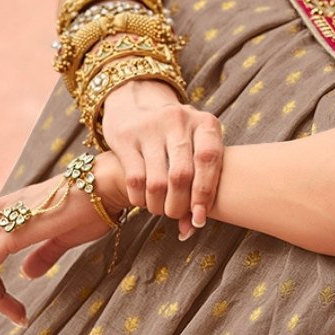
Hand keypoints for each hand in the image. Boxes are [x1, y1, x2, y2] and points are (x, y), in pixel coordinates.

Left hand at [0, 153, 127, 326]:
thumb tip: (27, 272)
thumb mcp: (65, 237)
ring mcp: (4, 219)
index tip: (16, 306)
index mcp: (14, 210)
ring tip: (17, 316)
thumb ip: (44, 254)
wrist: (106, 187)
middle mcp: (2, 211)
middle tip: (18, 315)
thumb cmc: (94, 208)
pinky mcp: (10, 233)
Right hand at [101, 79, 222, 238]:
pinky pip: (135, 180)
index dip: (204, 194)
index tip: (199, 218)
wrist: (138, 105)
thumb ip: (198, 185)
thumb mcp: (194, 150)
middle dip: (179, 205)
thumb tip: (191, 228)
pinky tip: (143, 200)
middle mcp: (178, 120)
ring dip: (158, 205)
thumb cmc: (177, 139)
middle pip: (181, 175)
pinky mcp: (125, 136)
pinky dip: (140, 199)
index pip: (209, 159)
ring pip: (157, 182)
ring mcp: (150, 126)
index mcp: (205, 123)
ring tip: (160, 209)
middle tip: (175, 214)